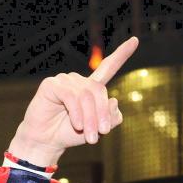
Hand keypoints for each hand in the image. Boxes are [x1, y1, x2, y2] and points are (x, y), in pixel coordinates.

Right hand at [8, 36, 138, 165]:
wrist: (48, 141)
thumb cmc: (72, 133)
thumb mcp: (98, 129)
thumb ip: (112, 117)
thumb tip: (114, 100)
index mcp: (93, 87)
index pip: (109, 67)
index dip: (122, 54)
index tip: (135, 40)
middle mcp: (80, 80)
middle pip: (100, 91)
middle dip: (102, 115)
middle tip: (100, 135)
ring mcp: (65, 80)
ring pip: (87, 96)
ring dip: (90, 119)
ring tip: (89, 137)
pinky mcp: (51, 84)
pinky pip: (71, 97)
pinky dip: (77, 113)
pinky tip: (77, 124)